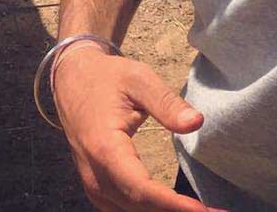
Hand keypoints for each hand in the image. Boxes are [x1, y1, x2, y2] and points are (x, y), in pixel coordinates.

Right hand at [52, 44, 225, 210]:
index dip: (173, 205)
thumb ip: (166, 102)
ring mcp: (93, 185)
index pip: (141, 189)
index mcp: (105, 149)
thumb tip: (196, 122)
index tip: (204, 211)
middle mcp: (95, 175)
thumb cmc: (107, 78)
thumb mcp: (138, 79)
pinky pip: (123, 210)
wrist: (72, 80)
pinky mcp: (97, 188)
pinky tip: (173, 209)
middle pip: (139, 207)